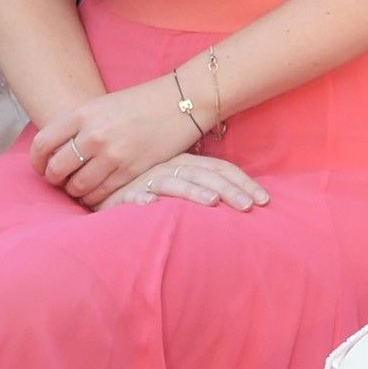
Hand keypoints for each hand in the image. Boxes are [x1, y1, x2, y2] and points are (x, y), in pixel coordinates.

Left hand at [32, 81, 205, 206]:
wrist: (183, 100)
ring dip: (75, 192)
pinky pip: (101, 194)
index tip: (41, 168)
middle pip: (56, 169)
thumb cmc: (143, 102)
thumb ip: (80, 124)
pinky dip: (95, 197)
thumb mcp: (104, 104)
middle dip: (54, 180)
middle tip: (61, 182)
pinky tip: (98, 193)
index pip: (42, 143)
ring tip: (81, 188)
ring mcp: (112, 154)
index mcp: (83, 113)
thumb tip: (57, 149)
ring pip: (77, 186)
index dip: (36, 161)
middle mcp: (94, 134)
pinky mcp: (130, 170)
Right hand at [99, 153, 270, 209]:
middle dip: (228, 189)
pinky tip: (152, 205)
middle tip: (249, 206)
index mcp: (186, 162)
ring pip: (173, 182)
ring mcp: (146, 177)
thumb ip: (204, 186)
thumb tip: (246, 200)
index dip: (243, 182)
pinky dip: (142, 198)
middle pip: (205, 175)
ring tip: (212, 203)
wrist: (102, 176)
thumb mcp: (179, 181)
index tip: (264, 200)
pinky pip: (133, 194)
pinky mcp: (122, 192)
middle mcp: (170, 166)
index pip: (221, 168)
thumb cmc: (147, 183)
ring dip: (192, 191)